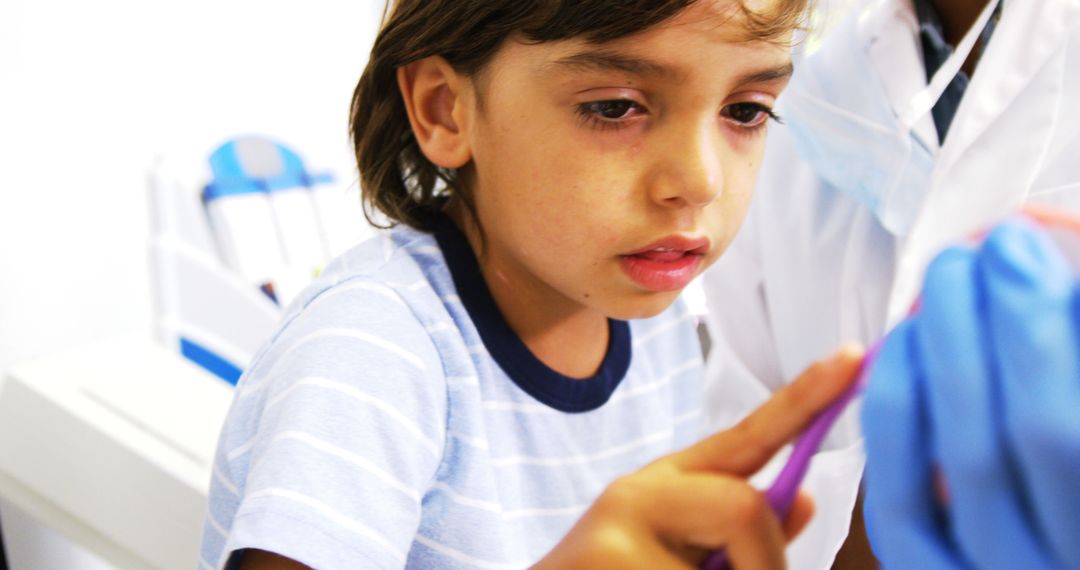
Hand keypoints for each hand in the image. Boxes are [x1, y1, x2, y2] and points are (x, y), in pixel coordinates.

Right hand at [535, 346, 864, 569]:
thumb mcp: (680, 552)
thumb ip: (740, 527)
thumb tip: (802, 496)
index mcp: (670, 482)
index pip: (748, 434)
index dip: (805, 399)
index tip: (853, 357)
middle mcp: (641, 489)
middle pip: (745, 506)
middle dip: (766, 564)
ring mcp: (619, 526)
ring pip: (732, 558)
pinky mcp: (610, 559)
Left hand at [862, 218, 1079, 568]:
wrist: (1041, 536)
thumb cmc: (1054, 434)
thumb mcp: (1073, 370)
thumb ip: (1069, 322)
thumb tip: (1036, 236)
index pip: (1077, 423)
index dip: (1043, 322)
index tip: (1016, 239)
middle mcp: (1078, 556)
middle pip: (1046, 433)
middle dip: (1002, 321)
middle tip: (973, 250)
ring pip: (971, 465)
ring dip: (946, 354)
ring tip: (941, 283)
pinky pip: (902, 501)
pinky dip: (897, 413)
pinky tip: (900, 346)